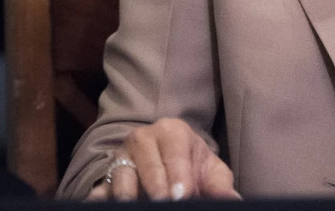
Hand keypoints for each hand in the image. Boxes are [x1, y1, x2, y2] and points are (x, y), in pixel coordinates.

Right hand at [85, 118, 241, 200]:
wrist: (166, 159)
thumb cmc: (191, 165)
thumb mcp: (209, 171)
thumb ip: (220, 185)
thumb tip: (234, 200)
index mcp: (172, 131)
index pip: (175, 153)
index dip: (179, 175)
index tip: (181, 195)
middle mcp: (143, 138)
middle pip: (147, 163)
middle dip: (156, 186)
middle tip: (163, 202)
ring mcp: (122, 157)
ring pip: (122, 174)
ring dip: (127, 193)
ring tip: (132, 204)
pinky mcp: (107, 175)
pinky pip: (101, 187)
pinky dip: (100, 196)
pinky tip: (101, 202)